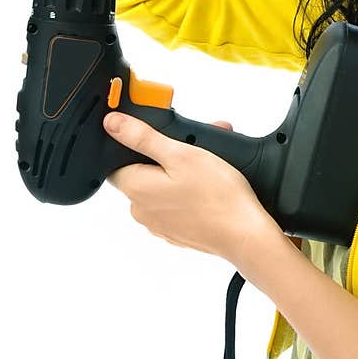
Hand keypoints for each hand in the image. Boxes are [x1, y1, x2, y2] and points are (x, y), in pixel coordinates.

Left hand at [103, 112, 273, 263]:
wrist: (244, 234)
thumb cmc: (217, 196)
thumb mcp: (180, 154)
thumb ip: (142, 137)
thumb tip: (112, 124)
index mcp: (135, 189)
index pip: (117, 160)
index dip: (136, 143)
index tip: (157, 135)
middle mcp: (141, 210)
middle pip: (144, 171)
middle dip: (168, 153)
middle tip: (195, 144)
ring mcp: (160, 224)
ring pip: (163, 187)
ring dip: (182, 171)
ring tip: (211, 161)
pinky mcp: (178, 232)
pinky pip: (176, 203)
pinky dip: (190, 191)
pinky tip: (212, 185)